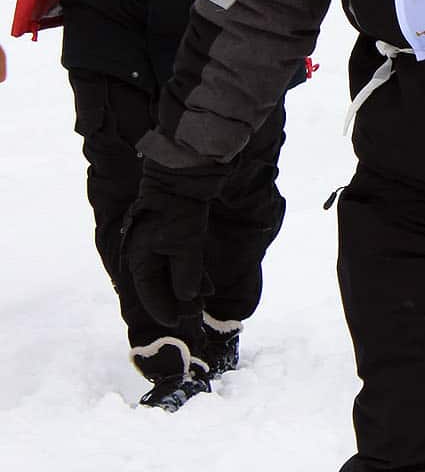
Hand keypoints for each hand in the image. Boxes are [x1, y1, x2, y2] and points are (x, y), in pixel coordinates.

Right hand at [121, 164, 215, 327]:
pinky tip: (207, 287)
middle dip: (177, 301)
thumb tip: (186, 299)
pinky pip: (180, 261)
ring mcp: (159, 243)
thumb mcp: (185, 245)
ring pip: (172, 273)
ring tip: (203, 304)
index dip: (163, 308)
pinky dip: (192, 273)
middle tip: (194, 316)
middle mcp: (145, 252)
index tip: (175, 323)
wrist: (183, 176)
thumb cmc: (179, 212)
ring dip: (187, 288)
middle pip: (160, 284)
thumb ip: (186, 274)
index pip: (150, 291)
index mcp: (141, 257)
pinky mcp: (173, 234)